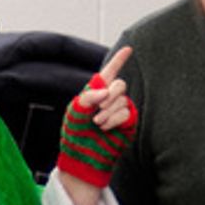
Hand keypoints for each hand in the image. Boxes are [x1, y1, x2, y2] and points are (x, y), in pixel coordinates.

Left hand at [57, 47, 137, 187]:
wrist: (83, 155)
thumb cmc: (75, 133)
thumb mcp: (75, 110)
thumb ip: (88, 97)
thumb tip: (107, 92)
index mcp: (96, 92)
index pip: (109, 72)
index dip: (119, 60)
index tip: (129, 49)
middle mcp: (110, 100)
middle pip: (120, 85)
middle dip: (109, 95)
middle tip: (97, 109)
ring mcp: (120, 111)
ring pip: (123, 100)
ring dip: (109, 111)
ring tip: (98, 123)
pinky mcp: (128, 124)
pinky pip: (127, 113)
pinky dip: (115, 119)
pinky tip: (106, 127)